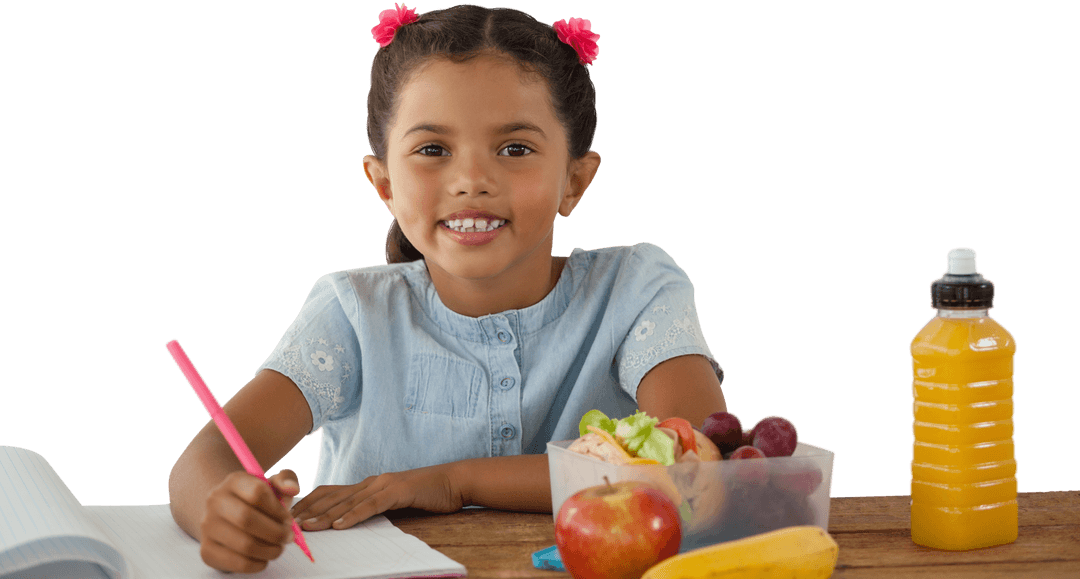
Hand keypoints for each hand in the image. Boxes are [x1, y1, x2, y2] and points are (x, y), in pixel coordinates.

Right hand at [198, 469, 301, 572]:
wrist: (227, 517)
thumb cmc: (257, 502)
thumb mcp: (273, 486)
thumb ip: (287, 481)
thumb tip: (292, 489)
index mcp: (234, 481)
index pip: (257, 492)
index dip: (278, 510)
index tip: (288, 520)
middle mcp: (215, 501)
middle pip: (247, 519)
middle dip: (275, 532)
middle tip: (288, 538)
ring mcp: (208, 526)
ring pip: (244, 544)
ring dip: (270, 550)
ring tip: (278, 548)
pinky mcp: (207, 550)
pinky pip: (238, 563)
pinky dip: (258, 564)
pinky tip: (264, 557)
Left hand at [291, 462, 464, 530]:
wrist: (454, 482)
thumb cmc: (426, 494)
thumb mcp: (395, 502)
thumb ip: (374, 508)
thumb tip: (350, 522)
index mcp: (368, 484)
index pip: (330, 492)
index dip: (308, 503)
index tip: (289, 516)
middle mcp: (371, 482)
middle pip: (332, 495)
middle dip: (308, 510)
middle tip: (286, 522)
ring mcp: (383, 485)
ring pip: (347, 501)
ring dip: (324, 515)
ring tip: (306, 527)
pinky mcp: (398, 491)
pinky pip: (370, 506)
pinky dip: (352, 515)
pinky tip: (339, 525)